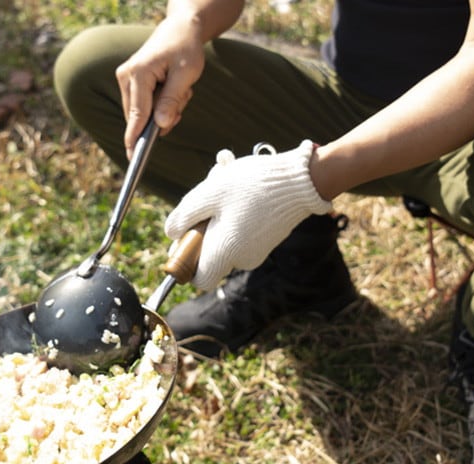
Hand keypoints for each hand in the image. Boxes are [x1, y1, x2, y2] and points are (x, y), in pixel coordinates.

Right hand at [115, 15, 204, 156]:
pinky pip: (145, 107)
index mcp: (138, 73)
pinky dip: (162, 105)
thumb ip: (172, 100)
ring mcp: (126, 80)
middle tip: (182, 98)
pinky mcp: (130, 84)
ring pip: (144, 114)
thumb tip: (161, 125)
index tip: (133, 158)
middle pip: (141, 117)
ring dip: (165, 109)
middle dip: (164, 116)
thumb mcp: (185, 74)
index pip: (137, 114)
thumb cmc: (185, 48)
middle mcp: (126, 77)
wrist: (179, 30)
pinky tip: (172, 90)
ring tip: (178, 89)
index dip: (136, 138)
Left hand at [164, 140, 331, 290]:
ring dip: (216, 207)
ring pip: (223, 233)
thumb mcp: (208, 194)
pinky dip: (233, 206)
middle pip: (208, 251)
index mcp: (225, 253)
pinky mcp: (266, 237)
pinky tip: (237, 179)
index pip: (198, 279)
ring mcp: (256, 250)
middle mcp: (241, 259)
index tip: (185, 237)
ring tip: (223, 174)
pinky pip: (239, 227)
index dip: (186, 261)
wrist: (303, 179)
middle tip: (205, 193)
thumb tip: (171, 234)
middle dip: (201, 222)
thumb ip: (184, 216)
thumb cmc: (253, 185)